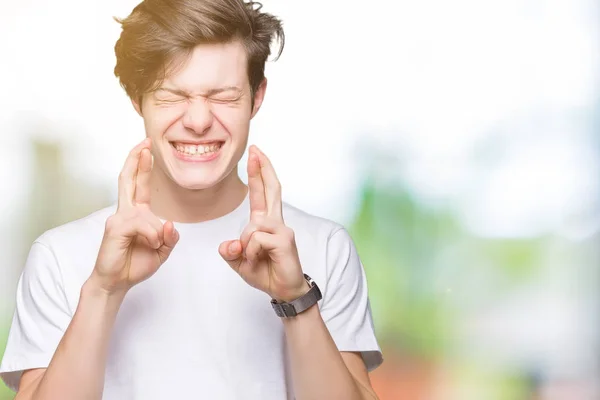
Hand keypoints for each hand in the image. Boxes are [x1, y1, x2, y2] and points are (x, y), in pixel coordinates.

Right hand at [89, 138, 179, 294]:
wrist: (116, 282)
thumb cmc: (136, 265)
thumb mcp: (162, 251)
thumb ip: (170, 237)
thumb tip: (170, 223)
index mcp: (137, 214)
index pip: (140, 185)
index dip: (143, 166)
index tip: (146, 149)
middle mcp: (126, 212)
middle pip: (129, 180)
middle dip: (136, 160)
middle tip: (144, 143)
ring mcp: (118, 218)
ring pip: (147, 215)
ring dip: (157, 233)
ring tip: (155, 245)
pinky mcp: (115, 228)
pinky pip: (142, 225)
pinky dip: (152, 236)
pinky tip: (151, 244)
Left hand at [219, 146, 308, 302]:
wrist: (284, 290)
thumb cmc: (265, 272)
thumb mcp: (240, 262)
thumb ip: (231, 251)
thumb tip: (229, 244)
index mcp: (265, 222)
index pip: (261, 193)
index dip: (258, 173)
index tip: (256, 154)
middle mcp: (275, 222)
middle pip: (271, 190)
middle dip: (263, 169)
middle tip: (256, 150)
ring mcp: (282, 229)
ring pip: (252, 227)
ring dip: (247, 247)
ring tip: (254, 260)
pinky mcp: (284, 239)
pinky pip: (256, 240)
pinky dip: (252, 253)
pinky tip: (260, 260)